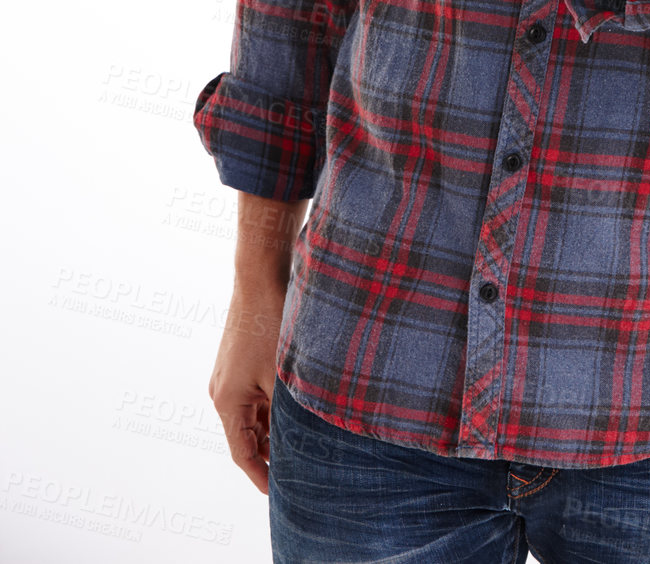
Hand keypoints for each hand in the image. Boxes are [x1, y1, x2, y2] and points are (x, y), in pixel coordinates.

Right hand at [207, 288, 287, 495]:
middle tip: (300, 472)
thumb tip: (302, 442)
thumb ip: (287, 412)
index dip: (261, 476)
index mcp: (227, 401)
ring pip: (254, 415)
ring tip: (306, 443)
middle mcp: (223, 391)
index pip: (242, 453)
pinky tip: (300, 410)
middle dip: (271, 454)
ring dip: (275, 428)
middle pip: (247, 436)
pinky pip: (257, 394)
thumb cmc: (271, 323)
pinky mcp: (242, 360)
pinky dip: (275, 406)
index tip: (279, 494)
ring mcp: (231, 375)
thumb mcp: (283, 375)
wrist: (261, 275)